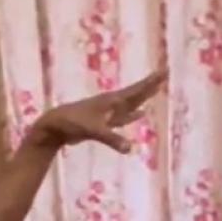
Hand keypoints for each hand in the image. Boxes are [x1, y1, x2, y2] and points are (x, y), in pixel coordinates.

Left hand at [24, 70, 167, 153]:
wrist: (56, 126)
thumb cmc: (73, 123)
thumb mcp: (93, 130)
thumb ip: (111, 139)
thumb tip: (129, 149)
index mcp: (112, 101)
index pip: (136, 91)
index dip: (150, 83)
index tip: (163, 72)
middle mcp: (113, 103)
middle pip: (136, 93)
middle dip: (150, 85)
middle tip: (164, 74)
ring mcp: (109, 112)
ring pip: (132, 103)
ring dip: (144, 98)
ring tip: (156, 89)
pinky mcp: (105, 121)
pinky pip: (125, 116)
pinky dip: (134, 115)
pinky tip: (142, 113)